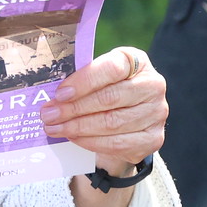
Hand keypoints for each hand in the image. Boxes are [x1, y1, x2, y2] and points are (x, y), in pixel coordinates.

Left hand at [44, 46, 166, 177]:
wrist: (128, 120)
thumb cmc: (106, 92)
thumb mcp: (97, 79)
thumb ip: (81, 81)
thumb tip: (50, 98)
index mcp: (137, 62)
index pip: (113, 68)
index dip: (85, 81)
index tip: (60, 94)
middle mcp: (153, 85)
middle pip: (111, 98)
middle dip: (74, 108)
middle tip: (48, 116)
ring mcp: (157, 112)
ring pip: (113, 123)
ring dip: (78, 128)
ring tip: (54, 129)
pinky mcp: (154, 137)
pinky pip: (118, 143)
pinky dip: (91, 142)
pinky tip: (74, 138)